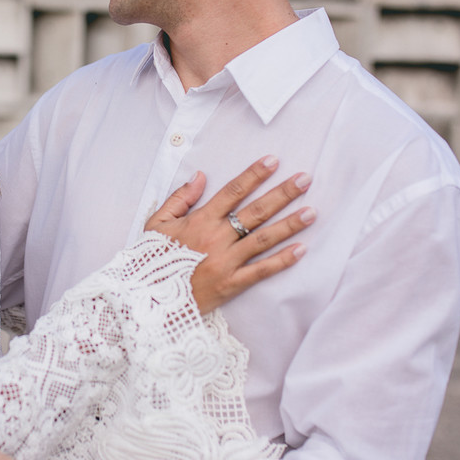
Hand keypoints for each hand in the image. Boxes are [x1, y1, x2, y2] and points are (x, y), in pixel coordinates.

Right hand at [146, 157, 313, 312]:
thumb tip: (201, 176)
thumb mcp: (156, 223)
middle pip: (255, 211)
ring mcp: (226, 262)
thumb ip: (179, 198)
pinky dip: (282, 261)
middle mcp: (217, 238)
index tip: (273, 161)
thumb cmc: (151, 259)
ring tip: (312, 211)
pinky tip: (301, 250)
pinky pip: (261, 271)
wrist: (148, 298)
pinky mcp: (231, 284)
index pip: (232, 191)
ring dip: (289, 224)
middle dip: (282, 194)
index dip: (254, 175)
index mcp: (200, 220)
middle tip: (305, 179)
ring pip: (264, 239)